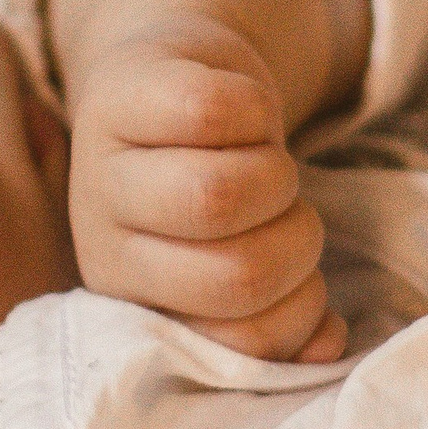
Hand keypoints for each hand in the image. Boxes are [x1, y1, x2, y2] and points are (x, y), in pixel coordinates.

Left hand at [46, 0, 369, 362]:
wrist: (165, 79)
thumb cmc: (213, 184)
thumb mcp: (237, 258)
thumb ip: (281, 315)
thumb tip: (326, 348)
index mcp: (132, 301)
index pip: (233, 340)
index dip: (296, 313)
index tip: (304, 279)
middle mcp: (101, 240)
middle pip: (233, 272)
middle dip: (296, 242)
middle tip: (291, 212)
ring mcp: (102, 162)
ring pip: (218, 196)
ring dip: (278, 179)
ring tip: (271, 167)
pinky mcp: (125, 91)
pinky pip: (216, 111)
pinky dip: (261, 111)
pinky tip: (248, 117)